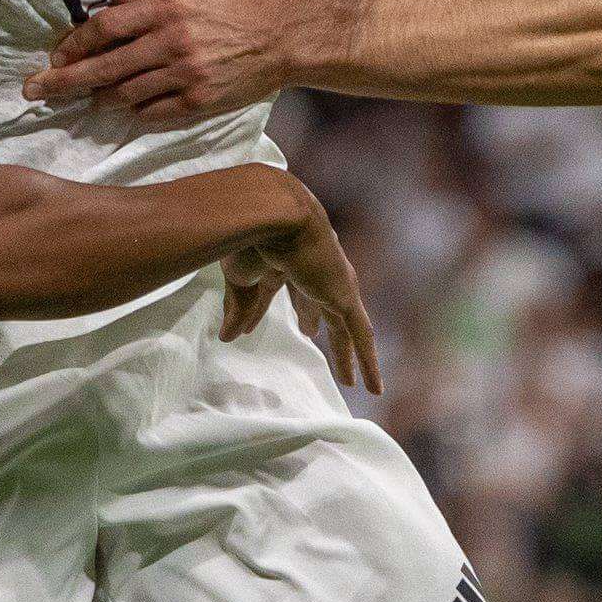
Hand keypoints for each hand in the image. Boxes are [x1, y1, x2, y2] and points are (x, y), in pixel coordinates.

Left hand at [30, 0, 309, 124]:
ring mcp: (185, 76)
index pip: (106, 27)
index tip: (55, 55)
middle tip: (35, 92)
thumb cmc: (229, 0)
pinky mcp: (198, 101)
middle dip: (64, 81)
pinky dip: (133, 110)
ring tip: (84, 97)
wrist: (277, 38)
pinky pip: (152, 112)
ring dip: (98, 97)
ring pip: (125, 94)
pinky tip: (123, 106)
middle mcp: (172, 43)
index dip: (74, 43)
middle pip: (105, 67)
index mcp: (166, 8)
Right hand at [221, 190, 381, 393]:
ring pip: (345, 326)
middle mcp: (312, 267)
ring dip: (347, 354)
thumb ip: (238, 307)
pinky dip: (367, 362)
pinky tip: (373, 387)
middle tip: (311, 334)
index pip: (273, 287)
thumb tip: (229, 337)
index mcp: (282, 256)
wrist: (275, 214)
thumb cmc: (250, 237)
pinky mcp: (344, 296)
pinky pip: (360, 335)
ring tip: (351, 382)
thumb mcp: (239, 277)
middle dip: (314, 320)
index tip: (248, 325)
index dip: (260, 307)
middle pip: (316, 302)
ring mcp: (333, 282)